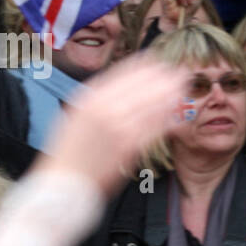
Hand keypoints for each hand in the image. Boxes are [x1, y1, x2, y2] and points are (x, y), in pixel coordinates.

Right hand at [38, 52, 188, 196]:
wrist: (63, 184)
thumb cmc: (68, 151)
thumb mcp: (75, 115)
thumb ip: (96, 98)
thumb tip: (120, 84)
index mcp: (90, 98)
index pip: (125, 72)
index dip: (146, 65)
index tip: (159, 61)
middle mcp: (105, 109)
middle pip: (144, 84)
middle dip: (165, 77)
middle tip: (180, 73)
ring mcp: (119, 128)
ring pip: (153, 104)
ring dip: (171, 94)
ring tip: (182, 88)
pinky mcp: (130, 147)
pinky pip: (155, 128)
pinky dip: (167, 118)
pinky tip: (176, 113)